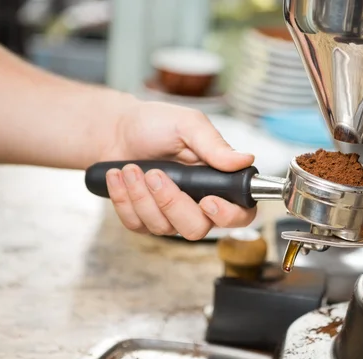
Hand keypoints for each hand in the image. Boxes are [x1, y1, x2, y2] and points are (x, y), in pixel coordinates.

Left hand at [98, 100, 256, 239]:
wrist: (117, 129)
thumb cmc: (156, 124)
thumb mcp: (188, 125)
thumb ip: (215, 146)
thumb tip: (245, 160)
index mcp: (218, 181)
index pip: (240, 213)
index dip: (228, 215)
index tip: (207, 201)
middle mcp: (198, 204)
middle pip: (197, 229)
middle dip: (171, 203)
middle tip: (155, 175)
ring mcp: (171, 216)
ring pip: (164, 228)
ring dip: (142, 196)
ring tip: (131, 169)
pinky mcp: (144, 220)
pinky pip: (137, 224)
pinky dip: (124, 199)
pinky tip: (119, 177)